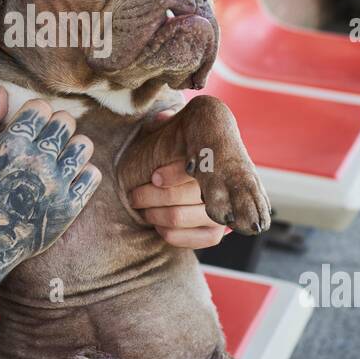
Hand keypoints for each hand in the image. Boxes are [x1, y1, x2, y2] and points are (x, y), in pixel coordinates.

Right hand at [0, 88, 100, 297]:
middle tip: (44, 143)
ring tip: (58, 159)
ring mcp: (57, 185)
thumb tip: (3, 90)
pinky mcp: (70, 207)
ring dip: (72, 148)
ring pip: (84, 145)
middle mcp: (37, 162)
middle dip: (55, 127)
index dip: (36, 114)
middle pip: (66, 121)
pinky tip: (67, 179)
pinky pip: (93, 174)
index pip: (42, 107)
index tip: (30, 127)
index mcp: (11, 146)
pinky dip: (83, 173)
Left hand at [128, 109, 229, 249]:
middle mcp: (225, 187)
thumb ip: (168, 127)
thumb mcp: (178, 134)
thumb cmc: (181, 154)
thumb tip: (159, 118)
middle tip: (134, 194)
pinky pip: (191, 239)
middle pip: (184, 196)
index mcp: (218, 159)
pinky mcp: (216, 233)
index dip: (174, 174)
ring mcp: (222, 212)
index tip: (153, 177)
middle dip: (151, 196)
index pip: (199, 169)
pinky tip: (157, 225)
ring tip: (141, 207)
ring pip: (179, 217)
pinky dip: (169, 233)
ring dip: (154, 213)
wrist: (202, 181)